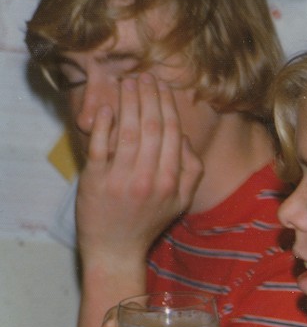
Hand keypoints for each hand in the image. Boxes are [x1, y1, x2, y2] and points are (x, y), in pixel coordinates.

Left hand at [76, 73, 202, 270]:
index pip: (171, 133)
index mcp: (170, 181)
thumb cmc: (149, 222)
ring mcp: (120, 179)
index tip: (162, 87)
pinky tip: (106, 109)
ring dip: (128, 104)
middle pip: (151, 127)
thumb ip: (191, 171)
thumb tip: (183, 138)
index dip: (167, 106)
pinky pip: (99, 146)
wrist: (116, 249)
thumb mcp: (181, 202)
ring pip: (128, 132)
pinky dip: (103, 125)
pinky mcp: (95, 181)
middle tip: (145, 77)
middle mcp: (148, 178)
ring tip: (127, 84)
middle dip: (149, 97)